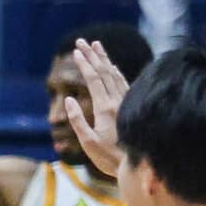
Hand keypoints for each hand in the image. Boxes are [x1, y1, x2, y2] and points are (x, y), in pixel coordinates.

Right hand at [60, 38, 131, 178]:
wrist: (137, 164)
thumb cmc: (108, 158)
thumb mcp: (88, 143)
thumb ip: (77, 121)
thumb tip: (69, 99)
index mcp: (105, 108)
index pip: (93, 79)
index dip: (84, 64)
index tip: (76, 52)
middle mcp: (117, 101)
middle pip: (104, 71)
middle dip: (92, 55)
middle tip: (82, 41)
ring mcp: (126, 102)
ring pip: (115, 74)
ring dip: (105, 59)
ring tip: (97, 46)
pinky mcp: (130, 106)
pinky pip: (123, 82)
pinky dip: (115, 71)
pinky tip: (112, 67)